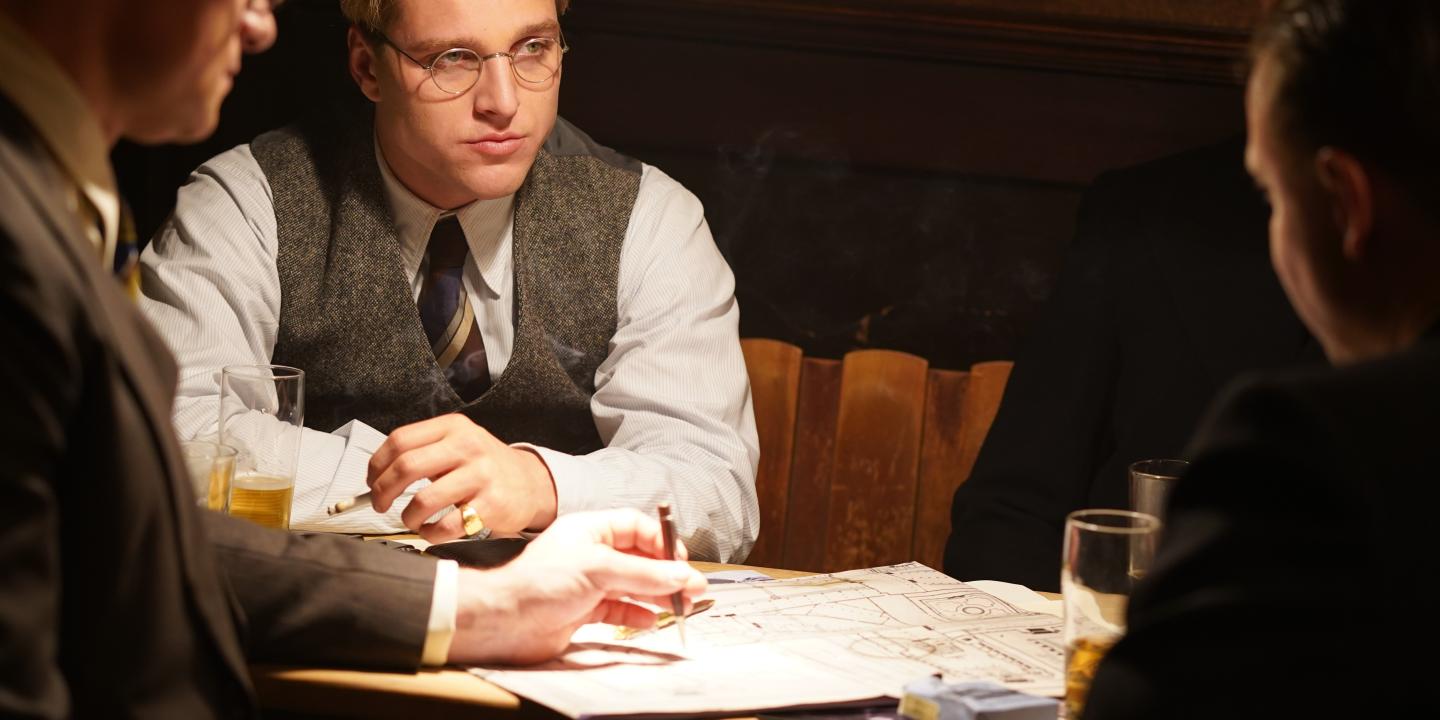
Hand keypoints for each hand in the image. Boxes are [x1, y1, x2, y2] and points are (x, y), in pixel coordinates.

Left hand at [367, 414, 557, 541]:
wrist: (530, 483)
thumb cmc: (483, 467)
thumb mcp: (458, 444)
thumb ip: (423, 452)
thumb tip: (377, 477)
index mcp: (453, 427)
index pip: (400, 440)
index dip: (377, 464)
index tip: (371, 481)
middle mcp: (467, 446)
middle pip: (407, 467)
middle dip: (383, 491)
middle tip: (379, 504)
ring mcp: (481, 475)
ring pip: (424, 500)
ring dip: (408, 517)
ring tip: (411, 520)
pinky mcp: (491, 504)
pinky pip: (447, 526)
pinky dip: (430, 534)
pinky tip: (431, 531)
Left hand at [447, 509, 708, 664]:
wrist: (505, 619)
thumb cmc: (540, 582)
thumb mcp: (600, 570)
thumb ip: (645, 574)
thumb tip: (683, 575)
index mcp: (591, 529)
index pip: (636, 527)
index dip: (661, 541)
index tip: (680, 559)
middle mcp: (591, 553)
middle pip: (639, 558)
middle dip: (665, 572)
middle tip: (690, 587)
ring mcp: (588, 582)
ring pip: (632, 585)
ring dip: (656, 595)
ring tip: (679, 606)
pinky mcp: (584, 609)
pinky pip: (619, 609)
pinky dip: (637, 614)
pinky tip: (650, 620)